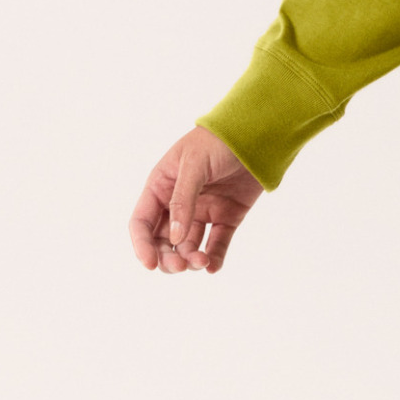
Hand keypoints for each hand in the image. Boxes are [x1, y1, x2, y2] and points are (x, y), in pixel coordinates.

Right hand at [129, 125, 263, 274]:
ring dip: (191, 259)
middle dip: (168, 257)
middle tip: (181, 266)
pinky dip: (214, 258)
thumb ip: (182, 200)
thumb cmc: (218, 141)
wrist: (256, 132)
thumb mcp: (194, 165)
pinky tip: (213, 266)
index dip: (142, 245)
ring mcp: (203, 211)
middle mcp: (178, 203)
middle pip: (164, 241)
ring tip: (202, 262)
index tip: (150, 264)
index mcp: (161, 187)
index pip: (143, 223)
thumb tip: (174, 238)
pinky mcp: (227, 216)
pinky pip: (216, 243)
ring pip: (189, 246)